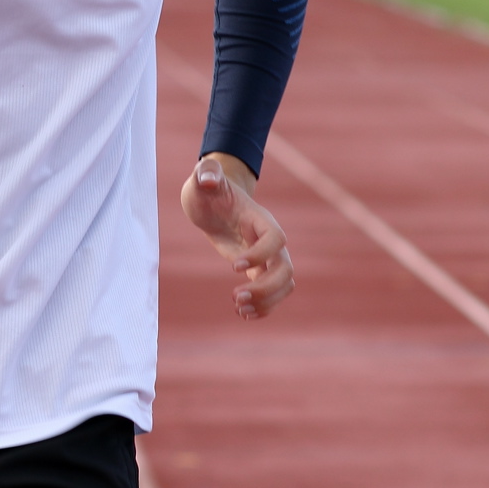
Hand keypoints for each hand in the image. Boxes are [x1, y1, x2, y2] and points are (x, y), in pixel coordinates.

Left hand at [180, 153, 294, 319]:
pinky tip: (242, 313)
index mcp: (260, 219)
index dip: (260, 255)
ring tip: (239, 308)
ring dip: (267, 302)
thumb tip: (209, 179)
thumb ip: (207, 174)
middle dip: (266, 288)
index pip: (275, 239)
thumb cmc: (207, 189)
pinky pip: (273, 292)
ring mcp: (266, 255)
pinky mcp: (257, 268)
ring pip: (284, 284)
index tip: (233, 267)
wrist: (212, 200)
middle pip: (286, 269)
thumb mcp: (202, 180)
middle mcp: (268, 239)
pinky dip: (263, 307)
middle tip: (236, 297)